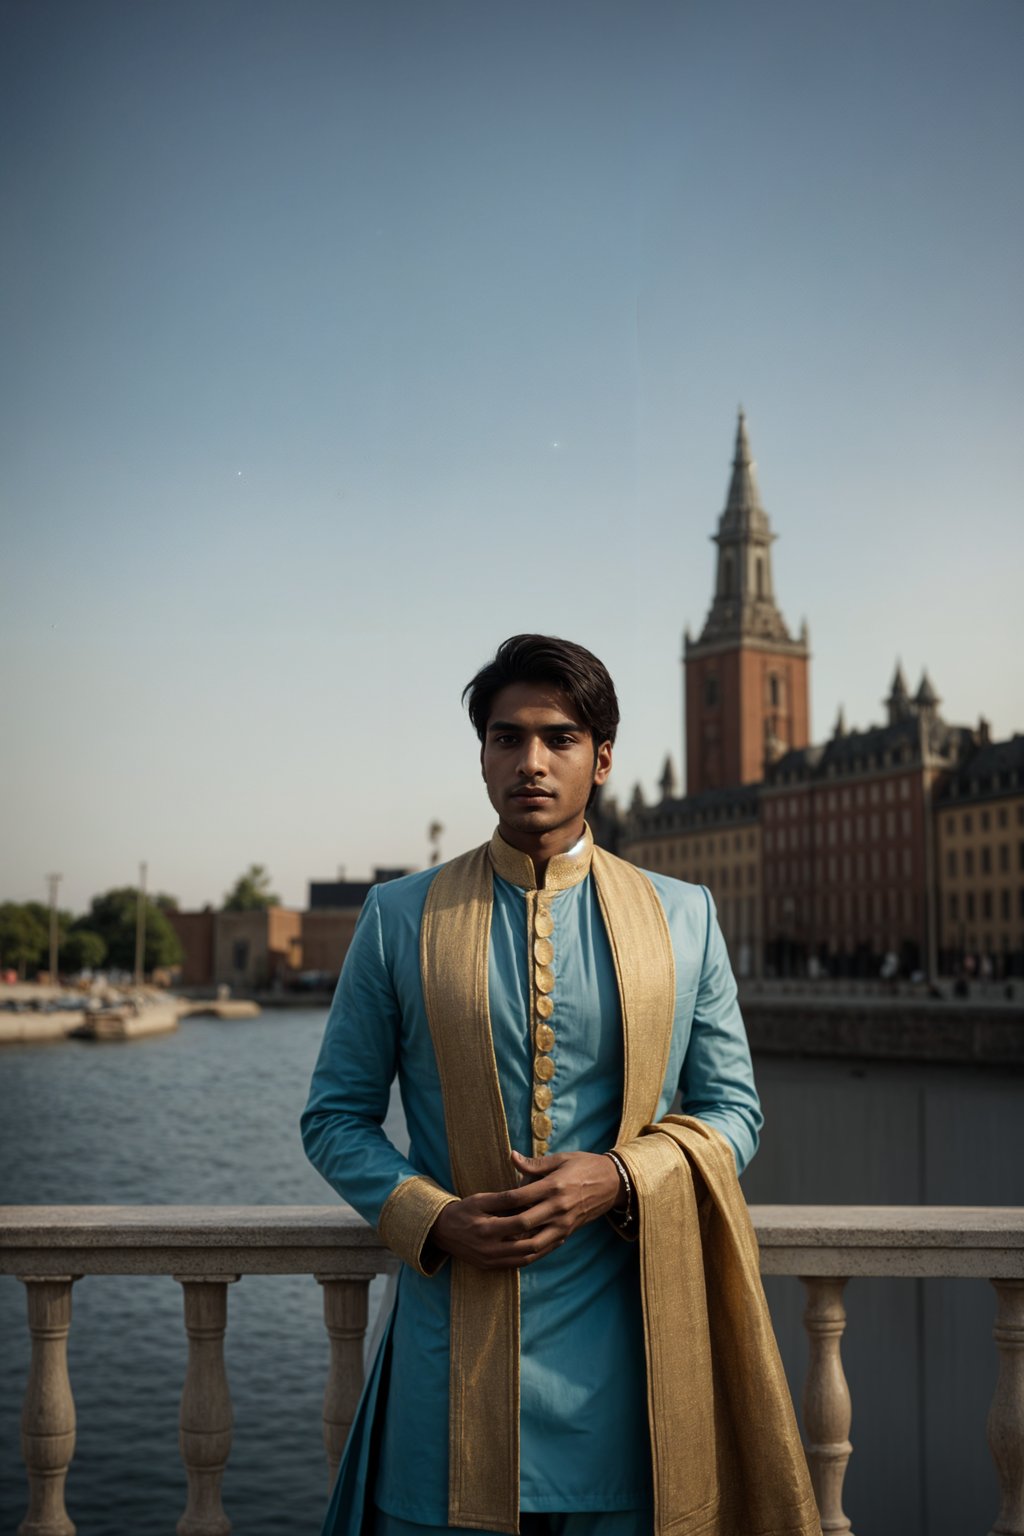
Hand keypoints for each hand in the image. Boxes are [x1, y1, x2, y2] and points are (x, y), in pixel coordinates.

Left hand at [428, 1150, 622, 1270]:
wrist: (613, 1182)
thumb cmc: (585, 1165)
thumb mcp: (561, 1158)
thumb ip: (534, 1163)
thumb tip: (511, 1156)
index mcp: (554, 1186)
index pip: (520, 1196)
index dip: (500, 1201)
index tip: (485, 1203)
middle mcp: (558, 1207)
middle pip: (524, 1222)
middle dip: (503, 1227)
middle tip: (484, 1228)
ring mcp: (564, 1223)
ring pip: (534, 1241)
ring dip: (515, 1244)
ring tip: (496, 1244)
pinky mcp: (568, 1232)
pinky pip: (547, 1247)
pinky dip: (530, 1251)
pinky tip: (515, 1252)